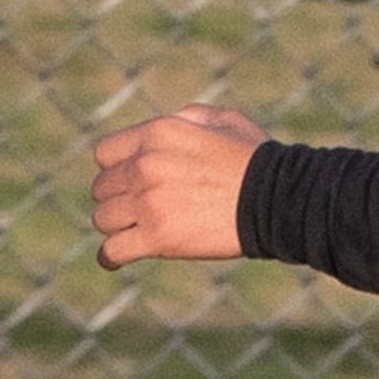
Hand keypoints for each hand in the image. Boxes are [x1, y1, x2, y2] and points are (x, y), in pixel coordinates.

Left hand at [91, 104, 268, 269]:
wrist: (277, 199)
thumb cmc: (255, 159)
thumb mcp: (222, 120)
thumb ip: (187, 118)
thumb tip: (166, 126)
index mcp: (157, 134)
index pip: (104, 154)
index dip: (115, 168)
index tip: (128, 181)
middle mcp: (145, 165)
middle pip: (101, 188)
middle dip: (117, 198)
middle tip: (136, 209)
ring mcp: (148, 202)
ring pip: (103, 219)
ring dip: (116, 226)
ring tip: (132, 231)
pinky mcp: (157, 237)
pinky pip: (112, 251)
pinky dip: (110, 257)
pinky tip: (114, 260)